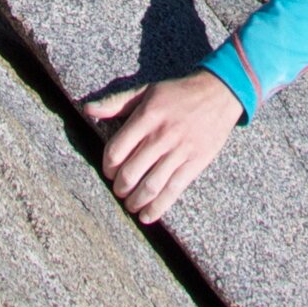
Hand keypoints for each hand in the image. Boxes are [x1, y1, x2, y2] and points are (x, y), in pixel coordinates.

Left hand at [85, 70, 241, 226]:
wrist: (220, 92)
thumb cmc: (178, 93)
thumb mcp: (146, 91)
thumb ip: (116, 103)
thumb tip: (87, 110)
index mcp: (147, 116)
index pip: (116, 150)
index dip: (108, 166)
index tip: (109, 171)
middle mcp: (162, 135)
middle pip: (130, 172)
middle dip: (119, 187)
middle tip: (118, 190)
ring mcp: (180, 150)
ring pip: (150, 186)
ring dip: (134, 201)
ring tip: (130, 204)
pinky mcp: (195, 163)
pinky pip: (173, 191)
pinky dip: (157, 208)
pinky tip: (147, 215)